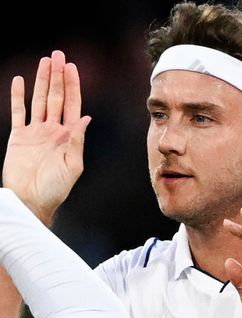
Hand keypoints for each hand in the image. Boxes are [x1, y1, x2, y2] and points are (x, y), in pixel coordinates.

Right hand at [2, 50, 91, 225]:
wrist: (30, 201)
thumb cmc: (55, 189)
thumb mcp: (72, 165)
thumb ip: (76, 140)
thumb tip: (86, 117)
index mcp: (69, 136)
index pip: (72, 104)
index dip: (73, 85)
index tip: (72, 67)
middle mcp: (53, 130)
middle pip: (56, 97)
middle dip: (57, 76)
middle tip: (57, 54)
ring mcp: (35, 132)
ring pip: (39, 99)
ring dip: (41, 80)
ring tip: (44, 61)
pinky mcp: (19, 137)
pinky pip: (18, 112)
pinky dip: (18, 96)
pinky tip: (19, 81)